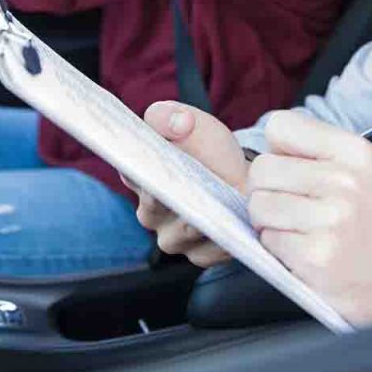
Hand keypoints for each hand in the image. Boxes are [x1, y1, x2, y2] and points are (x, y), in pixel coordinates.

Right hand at [128, 101, 251, 266]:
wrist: (240, 178)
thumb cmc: (210, 151)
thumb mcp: (193, 124)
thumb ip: (175, 116)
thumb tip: (178, 122)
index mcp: (138, 177)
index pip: (131, 172)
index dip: (141, 167)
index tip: (158, 161)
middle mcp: (149, 212)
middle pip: (155, 208)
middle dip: (175, 196)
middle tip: (195, 186)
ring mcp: (172, 237)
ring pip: (183, 232)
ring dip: (202, 219)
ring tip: (219, 207)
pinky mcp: (199, 254)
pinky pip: (208, 250)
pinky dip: (223, 239)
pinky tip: (234, 225)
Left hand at [247, 111, 371, 325]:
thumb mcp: (365, 171)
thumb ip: (319, 152)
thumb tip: (264, 149)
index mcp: (354, 152)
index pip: (280, 126)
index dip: (277, 151)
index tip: (290, 171)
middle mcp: (343, 180)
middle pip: (262, 168)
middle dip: (267, 190)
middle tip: (290, 207)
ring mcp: (330, 219)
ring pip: (259, 205)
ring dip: (269, 221)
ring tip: (299, 230)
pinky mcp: (316, 256)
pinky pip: (268, 240)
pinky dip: (278, 248)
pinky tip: (306, 251)